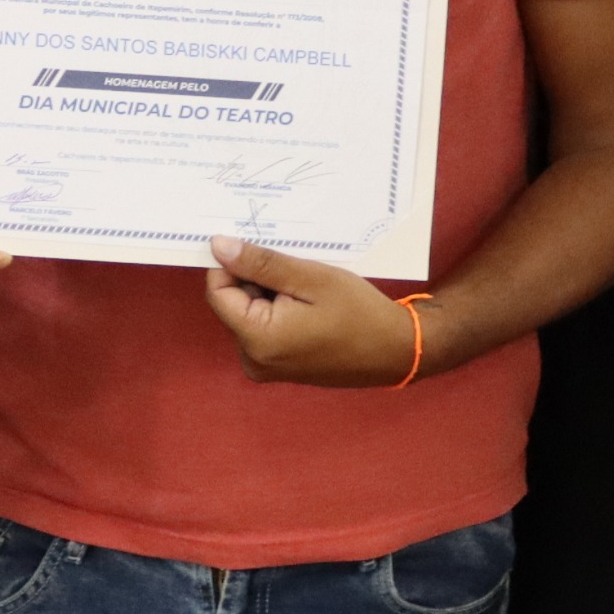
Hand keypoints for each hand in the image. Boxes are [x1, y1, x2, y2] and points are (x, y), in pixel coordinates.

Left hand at [201, 237, 422, 386]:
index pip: (218, 290)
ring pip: (248, 312)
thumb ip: (260, 264)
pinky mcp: (278, 366)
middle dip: (256, 279)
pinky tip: (308, 304)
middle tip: (295, 269)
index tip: (262, 248)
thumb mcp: (310, 278)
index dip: (233, 264)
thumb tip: (218, 247)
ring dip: (270, 293)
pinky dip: (278, 309)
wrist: (396, 351)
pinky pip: (263, 327)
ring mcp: (265, 366)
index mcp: (257, 339)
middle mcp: (253, 359)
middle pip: (232, 302)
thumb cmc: (359, 313)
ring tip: (306, 289)